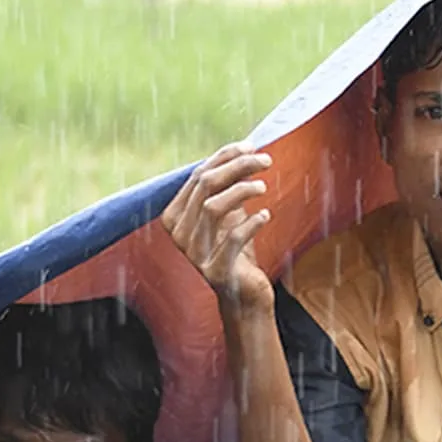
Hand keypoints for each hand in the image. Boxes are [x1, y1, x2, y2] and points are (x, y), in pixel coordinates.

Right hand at [159, 142, 274, 312]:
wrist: (243, 295)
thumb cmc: (236, 248)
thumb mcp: (228, 213)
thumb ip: (227, 185)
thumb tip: (245, 149)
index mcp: (175, 216)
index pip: (198, 175)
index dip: (225, 157)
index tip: (252, 146)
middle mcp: (179, 234)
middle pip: (205, 186)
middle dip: (237, 167)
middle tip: (265, 160)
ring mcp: (194, 254)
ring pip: (213, 208)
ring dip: (242, 191)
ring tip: (263, 186)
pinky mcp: (215, 271)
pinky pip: (232, 239)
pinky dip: (251, 222)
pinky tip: (265, 215)